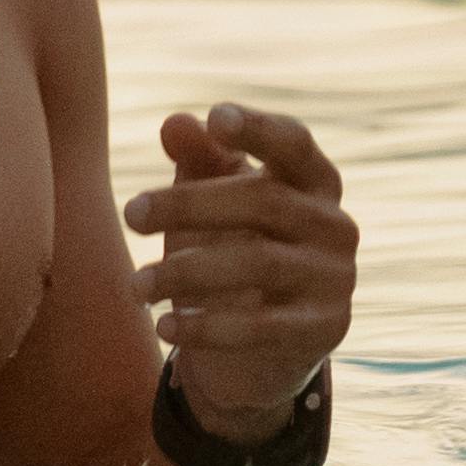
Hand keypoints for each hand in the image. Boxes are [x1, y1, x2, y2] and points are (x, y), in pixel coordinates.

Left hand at [125, 103, 355, 438]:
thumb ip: (200, 160)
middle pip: (265, 201)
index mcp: (315, 181)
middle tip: (130, 214)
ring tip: (136, 285)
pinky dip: (207, 328)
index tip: (216, 118)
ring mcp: (335, 278)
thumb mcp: (216, 203)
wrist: (263, 347)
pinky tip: (164, 327)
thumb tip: (174, 124)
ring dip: (187, 272)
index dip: (259, 129)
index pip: (294, 144)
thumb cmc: (237, 251)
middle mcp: (335, 225)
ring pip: (260, 263)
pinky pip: (262, 327)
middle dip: (190, 204)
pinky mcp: (324, 329)